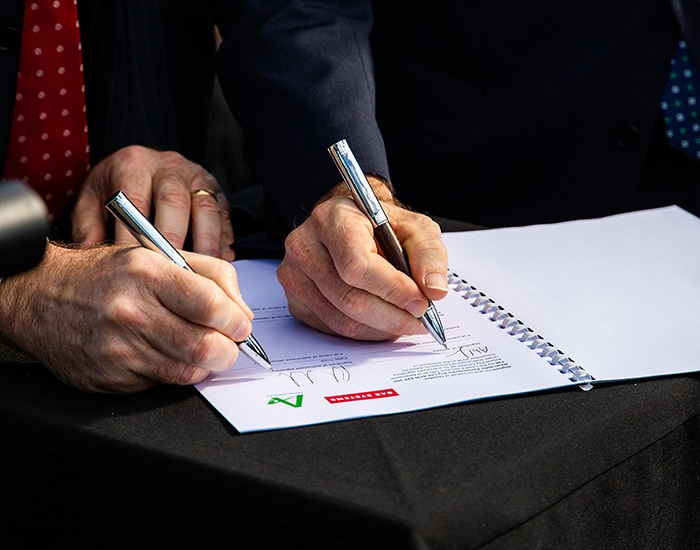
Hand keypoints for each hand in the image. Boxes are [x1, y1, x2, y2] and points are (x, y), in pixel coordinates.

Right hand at [0, 243, 252, 392]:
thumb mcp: (158, 255)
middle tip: (228, 346)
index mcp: (147, 273)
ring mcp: (116, 349)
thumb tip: (243, 313)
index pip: (211, 305)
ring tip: (197, 348)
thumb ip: (210, 276)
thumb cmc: (107, 275)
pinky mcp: (108, 378)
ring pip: (187, 372)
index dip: (236, 321)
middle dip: (228, 351)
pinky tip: (162, 355)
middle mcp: (129, 311)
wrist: (40, 297)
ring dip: (203, 364)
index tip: (241, 326)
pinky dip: (172, 373)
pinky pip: (161, 385)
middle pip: (205, 347)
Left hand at [72, 145, 234, 260]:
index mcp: (134, 164)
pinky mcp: (218, 192)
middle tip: (171, 274)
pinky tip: (219, 265)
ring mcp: (197, 177)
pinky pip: (225, 217)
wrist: (138, 169)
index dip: (137, 236)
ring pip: (206, 208)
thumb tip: (93, 257)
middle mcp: (169, 166)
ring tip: (201, 275)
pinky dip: (224, 242)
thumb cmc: (114, 191)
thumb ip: (89, 229)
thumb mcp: (91, 203)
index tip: (137, 267)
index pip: (136, 201)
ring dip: (205, 244)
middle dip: (174, 241)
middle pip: (175, 202)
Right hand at [276, 178, 447, 339]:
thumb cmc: (380, 227)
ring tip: (405, 321)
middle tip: (419, 319)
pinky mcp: (295, 300)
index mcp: (333, 219)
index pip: (357, 265)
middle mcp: (305, 246)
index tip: (420, 301)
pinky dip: (363, 332)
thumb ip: (428, 254)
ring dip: (381, 328)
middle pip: (350, 298)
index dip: (392, 289)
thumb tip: (434, 289)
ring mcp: (295, 275)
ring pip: (342, 320)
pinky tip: (380, 320)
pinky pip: (332, 328)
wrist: (349, 227)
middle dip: (392, 316)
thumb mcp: (413, 228)